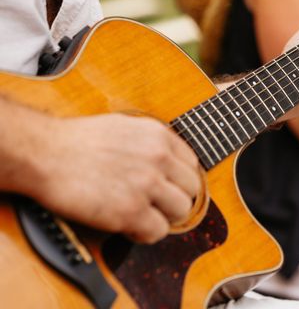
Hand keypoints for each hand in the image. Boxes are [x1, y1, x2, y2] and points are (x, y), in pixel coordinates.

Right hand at [31, 113, 200, 243]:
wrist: (46, 153)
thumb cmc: (77, 141)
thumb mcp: (125, 126)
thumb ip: (151, 143)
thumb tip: (167, 161)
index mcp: (159, 135)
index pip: (191, 163)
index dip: (178, 179)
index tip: (166, 187)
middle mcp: (159, 157)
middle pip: (191, 188)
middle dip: (174, 198)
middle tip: (155, 205)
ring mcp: (147, 184)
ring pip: (181, 210)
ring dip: (163, 217)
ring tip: (141, 215)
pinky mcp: (130, 210)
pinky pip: (158, 231)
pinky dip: (145, 233)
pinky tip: (128, 226)